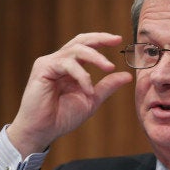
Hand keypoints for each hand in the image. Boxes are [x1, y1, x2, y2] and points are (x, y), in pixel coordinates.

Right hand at [7, 32, 132, 157]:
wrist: (42, 131)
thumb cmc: (62, 117)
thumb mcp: (91, 100)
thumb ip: (107, 86)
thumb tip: (127, 76)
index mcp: (70, 67)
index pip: (86, 46)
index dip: (101, 40)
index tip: (119, 40)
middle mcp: (59, 61)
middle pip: (80, 41)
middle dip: (100, 39)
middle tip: (116, 41)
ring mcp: (49, 63)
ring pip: (76, 50)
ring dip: (96, 57)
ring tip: (109, 68)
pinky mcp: (43, 68)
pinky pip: (67, 64)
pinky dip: (81, 75)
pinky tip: (88, 89)